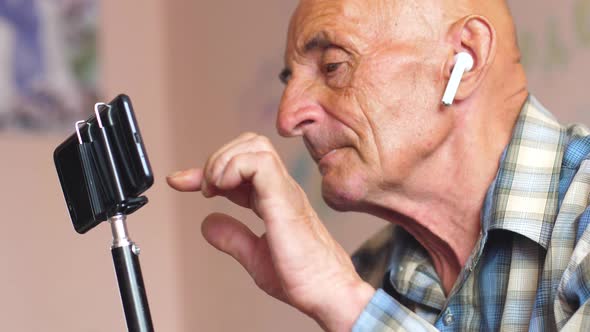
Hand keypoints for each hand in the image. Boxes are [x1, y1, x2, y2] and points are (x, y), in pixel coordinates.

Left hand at [167, 132, 373, 330]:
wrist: (327, 291)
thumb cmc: (303, 276)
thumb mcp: (255, 256)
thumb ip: (232, 237)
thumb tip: (208, 223)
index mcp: (273, 198)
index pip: (239, 166)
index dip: (205, 169)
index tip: (179, 181)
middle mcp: (280, 188)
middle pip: (249, 143)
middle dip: (217, 158)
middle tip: (204, 188)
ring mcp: (283, 190)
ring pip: (254, 145)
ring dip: (224, 161)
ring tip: (214, 189)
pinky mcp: (285, 198)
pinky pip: (260, 163)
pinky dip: (234, 168)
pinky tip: (224, 189)